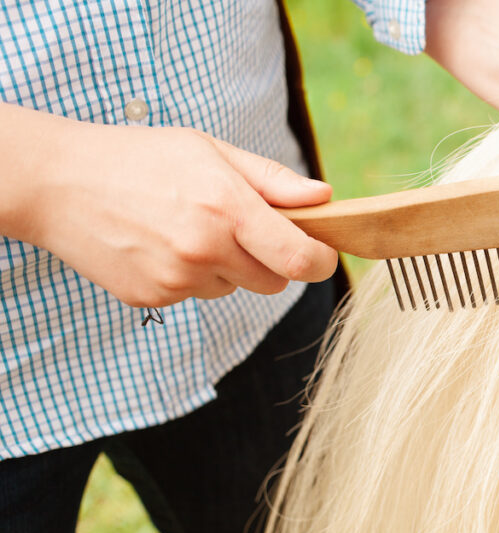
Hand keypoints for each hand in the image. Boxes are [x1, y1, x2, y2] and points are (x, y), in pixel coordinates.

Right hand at [2, 106, 337, 306]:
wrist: (58, 183)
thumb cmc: (142, 158)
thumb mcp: (212, 151)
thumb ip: (273, 181)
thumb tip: (324, 199)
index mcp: (227, 208)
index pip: (300, 258)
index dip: (320, 260)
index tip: (322, 253)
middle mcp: (204, 249)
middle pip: (275, 282)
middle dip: (272, 260)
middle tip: (243, 228)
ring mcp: (176, 279)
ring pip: (234, 288)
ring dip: (227, 267)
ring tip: (188, 228)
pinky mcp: (152, 299)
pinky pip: (196, 295)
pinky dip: (190, 276)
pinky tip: (162, 244)